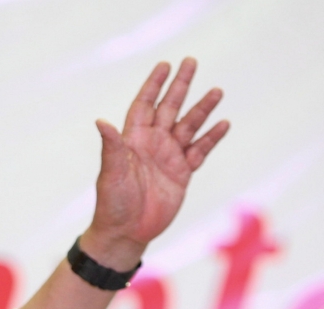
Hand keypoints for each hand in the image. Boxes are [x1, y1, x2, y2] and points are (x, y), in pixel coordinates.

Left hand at [81, 58, 229, 268]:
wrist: (126, 232)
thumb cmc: (112, 203)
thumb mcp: (111, 174)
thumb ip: (111, 147)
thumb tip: (101, 121)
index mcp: (132, 141)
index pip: (144, 105)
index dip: (153, 85)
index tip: (164, 65)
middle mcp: (151, 145)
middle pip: (169, 109)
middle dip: (179, 86)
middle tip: (191, 62)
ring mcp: (168, 158)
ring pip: (188, 127)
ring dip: (202, 109)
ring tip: (217, 91)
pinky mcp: (182, 174)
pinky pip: (199, 151)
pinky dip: (211, 138)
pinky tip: (223, 124)